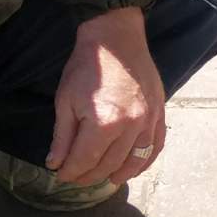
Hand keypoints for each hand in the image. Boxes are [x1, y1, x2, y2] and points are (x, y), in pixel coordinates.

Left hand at [47, 8, 165, 185]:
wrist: (116, 37)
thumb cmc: (87, 66)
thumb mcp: (66, 100)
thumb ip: (63, 137)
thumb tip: (56, 164)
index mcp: (104, 123)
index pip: (85, 160)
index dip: (71, 172)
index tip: (61, 175)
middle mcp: (130, 127)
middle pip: (109, 164)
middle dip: (90, 175)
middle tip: (77, 177)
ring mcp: (149, 121)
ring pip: (134, 161)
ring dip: (118, 174)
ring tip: (104, 179)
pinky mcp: (159, 114)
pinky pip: (155, 147)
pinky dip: (144, 162)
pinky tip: (133, 169)